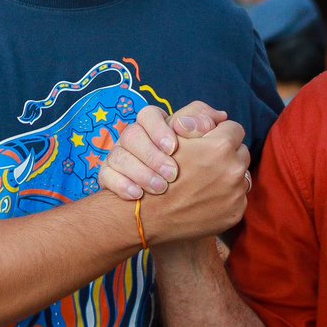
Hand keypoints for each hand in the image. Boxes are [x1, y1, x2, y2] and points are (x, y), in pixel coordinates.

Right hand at [100, 121, 250, 245]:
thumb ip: (197, 119)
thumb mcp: (172, 136)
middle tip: (207, 160)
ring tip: (206, 179)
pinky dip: (226, 195)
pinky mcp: (235, 212)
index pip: (234, 129)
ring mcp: (237, 194)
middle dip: (227, 154)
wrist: (150, 215)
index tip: (210, 139)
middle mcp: (234, 170)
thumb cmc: (157, 170)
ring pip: (241, 175)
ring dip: (228, 174)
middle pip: (241, 152)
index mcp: (221, 147)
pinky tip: (206, 196)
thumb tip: (221, 116)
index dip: (220, 132)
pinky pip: (238, 196)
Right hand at [102, 102, 226, 198]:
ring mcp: (116, 157)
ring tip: (160, 189)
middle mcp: (131, 136)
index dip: (162, 131)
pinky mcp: (107, 175)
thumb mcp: (198, 140)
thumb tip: (220, 117)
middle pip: (131, 136)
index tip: (174, 146)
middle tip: (172, 173)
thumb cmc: (187, 167)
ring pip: (118, 156)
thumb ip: (206, 123)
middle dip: (153, 157)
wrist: (161, 210)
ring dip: (141, 173)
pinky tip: (137, 196)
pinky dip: (123, 186)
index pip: (149, 115)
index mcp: (151, 123)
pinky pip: (106, 176)